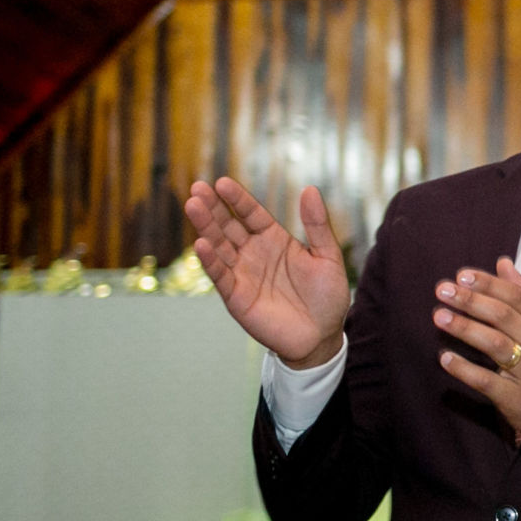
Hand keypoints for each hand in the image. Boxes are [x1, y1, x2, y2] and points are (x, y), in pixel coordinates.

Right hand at [185, 178, 351, 365]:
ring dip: (206, 228)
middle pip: (229, 226)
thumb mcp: (327, 257)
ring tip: (193, 206)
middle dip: (213, 208)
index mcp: (274, 240)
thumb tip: (310, 190)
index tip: (222, 183)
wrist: (323, 337)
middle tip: (197, 188)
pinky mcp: (237, 297)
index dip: (237, 199)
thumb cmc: (327, 297)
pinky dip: (210, 261)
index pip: (251, 214)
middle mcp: (254, 254)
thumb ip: (317, 225)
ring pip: (219, 247)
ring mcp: (243, 274)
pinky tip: (201, 244)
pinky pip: (221, 276)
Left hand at [434, 259, 520, 446]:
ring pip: (496, 345)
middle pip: (504, 318)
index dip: (490, 284)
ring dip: (465, 329)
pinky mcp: (516, 399)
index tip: (462, 275)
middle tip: (442, 290)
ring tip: (439, 316)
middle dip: (472, 301)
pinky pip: (487, 381)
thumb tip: (503, 263)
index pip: (519, 298)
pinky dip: (465, 369)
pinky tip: (445, 358)